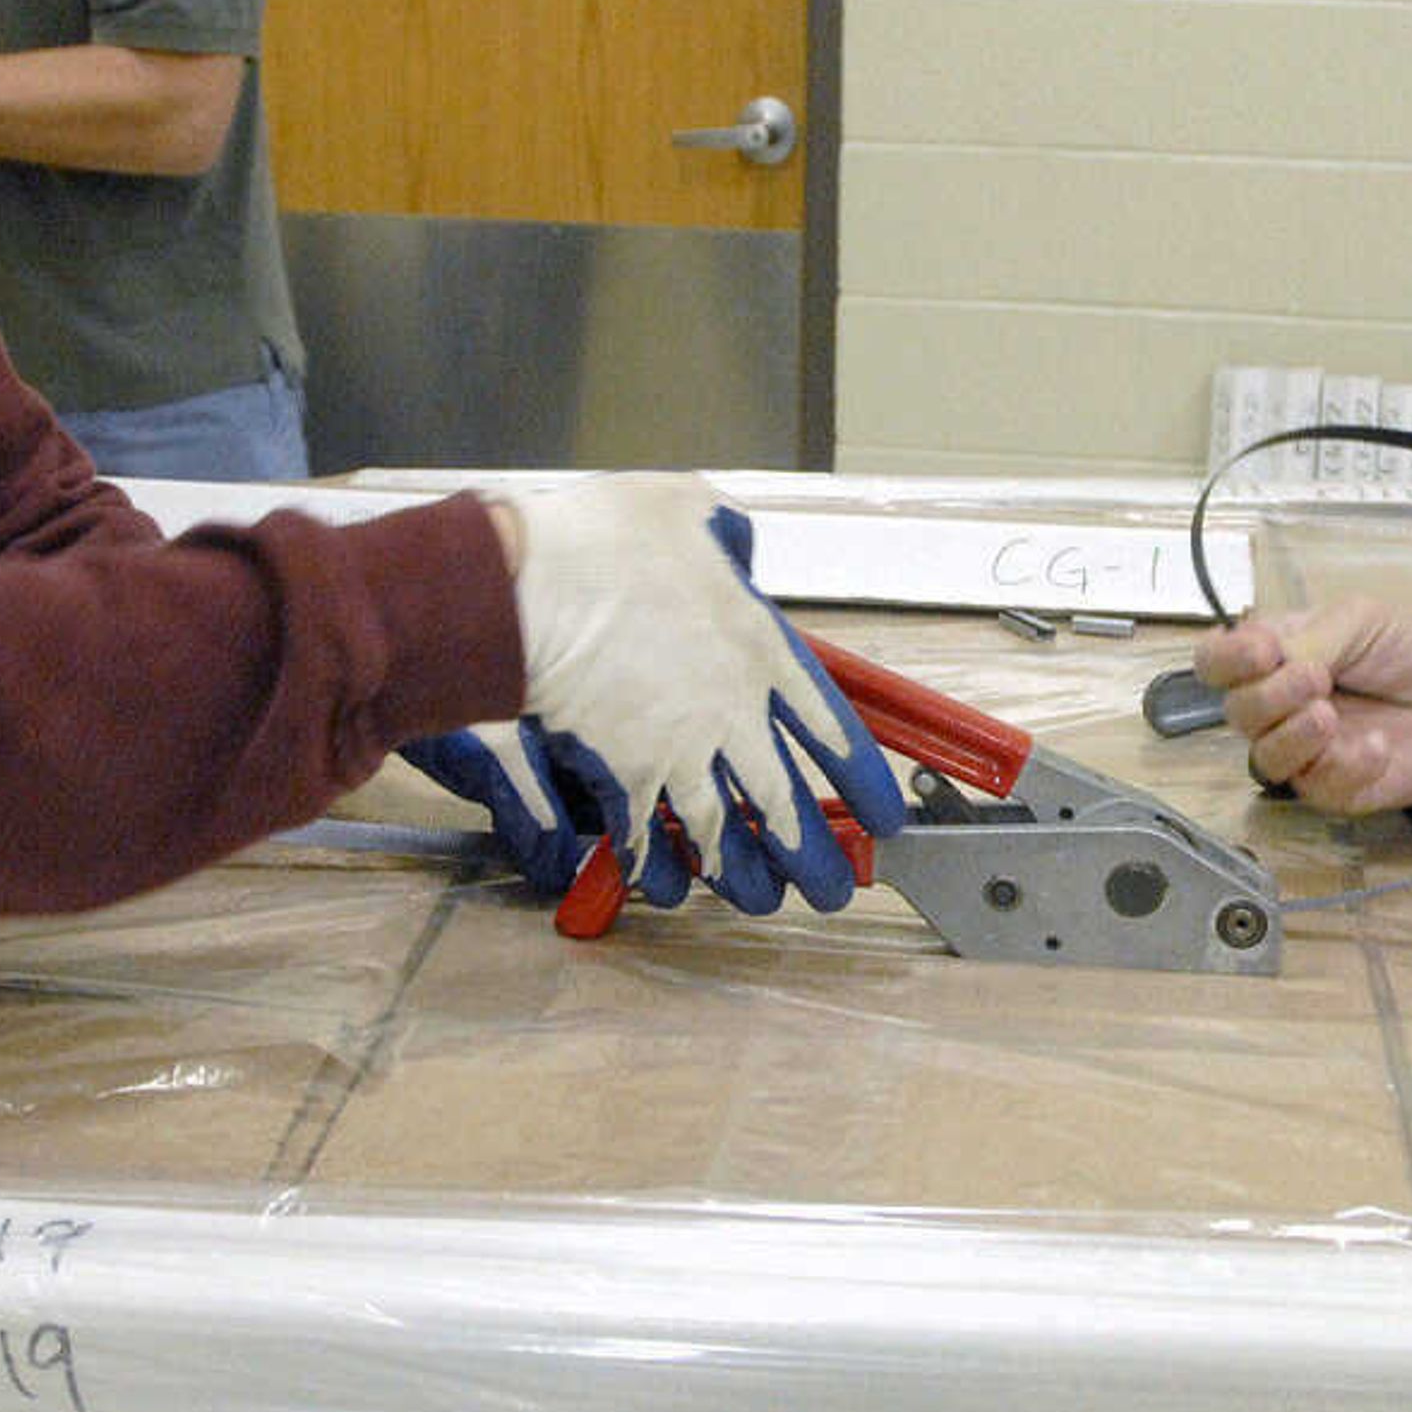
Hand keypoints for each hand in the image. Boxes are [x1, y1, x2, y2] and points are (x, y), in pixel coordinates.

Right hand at [417, 475, 904, 913]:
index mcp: (761, 648)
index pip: (830, 727)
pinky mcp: (621, 773)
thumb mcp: (689, 507)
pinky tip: (668, 888)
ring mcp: (677, 749)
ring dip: (745, 877)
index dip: (860, 779)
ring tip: (761, 903)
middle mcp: (730, 710)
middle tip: (833, 889)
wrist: (530, 586)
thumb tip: (737, 545)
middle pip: (785, 801)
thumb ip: (726, 535)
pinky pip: (646, 835)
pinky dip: (657, 868)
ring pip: (723, 833)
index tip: (881, 815)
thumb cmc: (605, 540)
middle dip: (813, 855)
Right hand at [1192, 599, 1411, 813]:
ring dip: (1293, 736)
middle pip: (1236, 713)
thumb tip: (1269, 660)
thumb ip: (1310, 638)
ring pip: (1265, 758)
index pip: (1214, 663)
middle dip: (1269, 696)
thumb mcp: (1358, 620)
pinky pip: (1317, 787)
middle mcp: (1276, 707)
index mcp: (1271, 657)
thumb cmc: (1404, 652)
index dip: (1225, 660)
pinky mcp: (1332, 789)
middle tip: (1316, 679)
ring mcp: (1301, 752)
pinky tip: (1376, 746)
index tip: (1264, 651)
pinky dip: (1344, 765)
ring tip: (1330, 716)